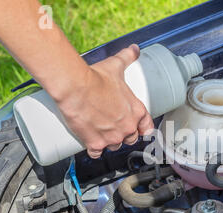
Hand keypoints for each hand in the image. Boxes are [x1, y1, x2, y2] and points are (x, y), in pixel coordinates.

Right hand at [56, 44, 153, 158]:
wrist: (75, 87)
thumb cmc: (96, 77)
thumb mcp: (116, 66)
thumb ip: (127, 57)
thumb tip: (135, 49)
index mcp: (136, 112)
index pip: (147, 127)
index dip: (141, 128)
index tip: (136, 127)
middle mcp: (127, 128)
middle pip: (130, 138)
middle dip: (123, 134)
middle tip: (113, 126)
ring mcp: (112, 138)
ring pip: (114, 147)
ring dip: (109, 142)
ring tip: (101, 132)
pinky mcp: (95, 144)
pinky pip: (97, 153)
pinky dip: (93, 150)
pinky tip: (90, 145)